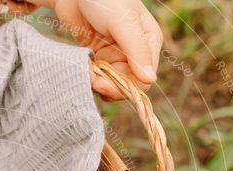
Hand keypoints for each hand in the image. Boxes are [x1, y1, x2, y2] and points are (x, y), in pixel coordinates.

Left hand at [11, 0, 162, 99]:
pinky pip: (98, 77)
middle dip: (107, 85)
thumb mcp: (123, 21)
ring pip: (110, 84)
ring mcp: (116, 55)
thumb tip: (150, 80)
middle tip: (91, 78)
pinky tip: (83, 66)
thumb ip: (137, 49)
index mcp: (148, 43)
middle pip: (126, 86)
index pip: (142, 81)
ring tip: (85, 68)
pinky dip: (88, 76)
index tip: (101, 83)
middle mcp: (135, 52)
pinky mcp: (99, 57)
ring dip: (96, 81)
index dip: (123, 87)